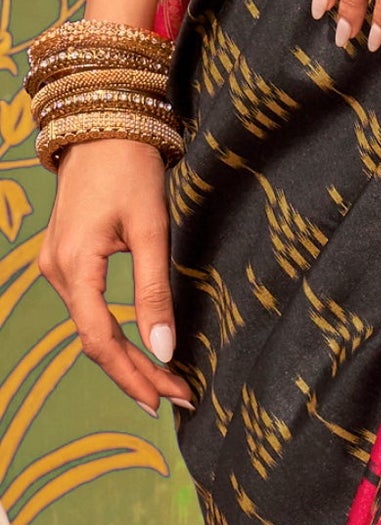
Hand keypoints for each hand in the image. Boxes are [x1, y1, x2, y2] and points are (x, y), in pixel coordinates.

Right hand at [37, 138, 192, 415]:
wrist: (101, 124)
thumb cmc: (129, 169)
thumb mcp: (151, 231)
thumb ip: (154, 292)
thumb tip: (163, 350)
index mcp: (75, 265)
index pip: (99, 339)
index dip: (132, 375)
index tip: (165, 399)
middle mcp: (58, 271)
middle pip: (96, 340)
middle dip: (137, 373)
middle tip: (178, 397)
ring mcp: (58, 266)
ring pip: (92, 328)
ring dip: (129, 358)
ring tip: (167, 383)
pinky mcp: (67, 261)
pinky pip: (90, 311)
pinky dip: (117, 335)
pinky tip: (142, 353)